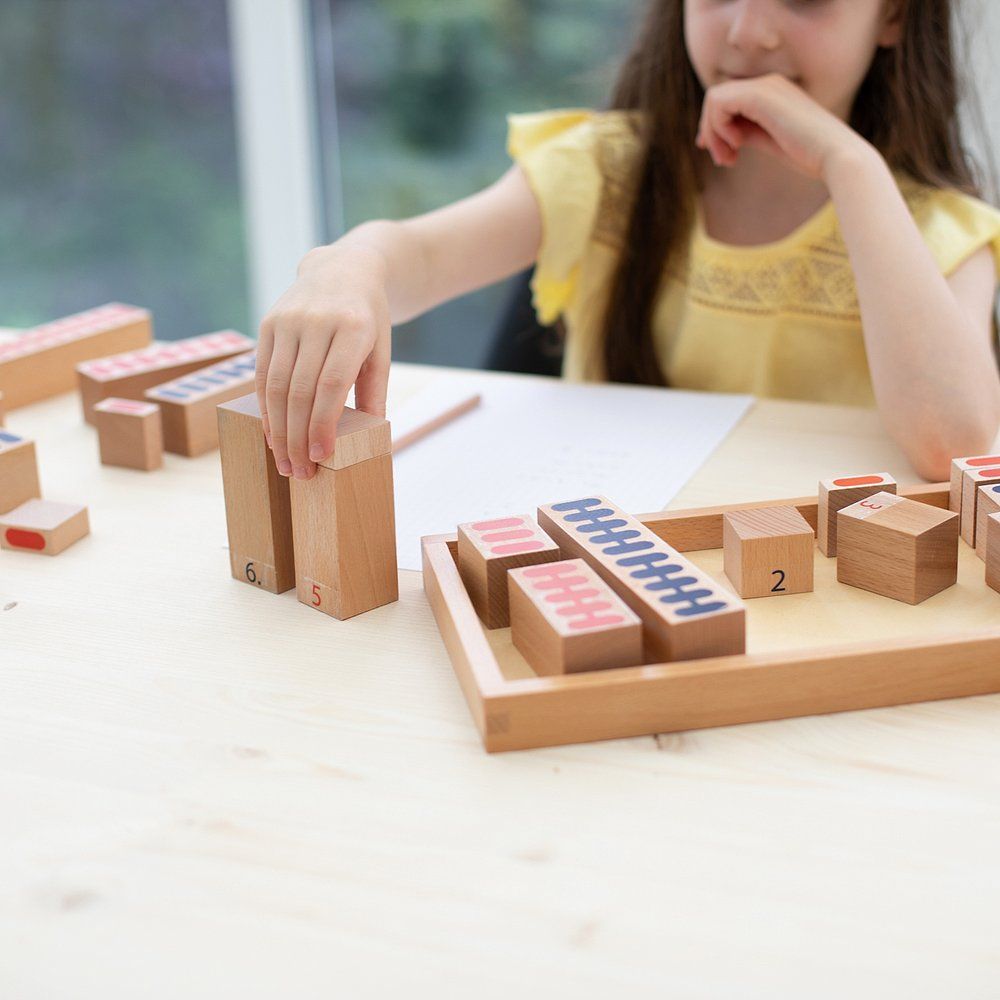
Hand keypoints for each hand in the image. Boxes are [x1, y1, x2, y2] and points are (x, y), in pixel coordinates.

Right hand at [255, 244, 390, 480]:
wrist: (343, 269)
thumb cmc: (368, 319)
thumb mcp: (381, 350)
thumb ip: (374, 392)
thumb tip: (373, 438)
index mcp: (352, 328)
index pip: (331, 385)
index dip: (323, 424)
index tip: (322, 456)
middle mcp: (316, 322)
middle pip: (300, 390)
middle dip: (298, 436)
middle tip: (301, 472)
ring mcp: (288, 321)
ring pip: (276, 386)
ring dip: (278, 430)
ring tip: (286, 462)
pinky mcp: (268, 324)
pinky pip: (262, 374)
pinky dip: (265, 409)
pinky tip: (272, 435)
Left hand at [695, 73, 870, 180]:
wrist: (834, 155)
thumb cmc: (808, 154)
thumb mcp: (769, 141)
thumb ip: (746, 132)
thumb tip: (718, 135)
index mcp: (773, 92)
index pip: (729, 101)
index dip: (714, 128)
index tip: (721, 156)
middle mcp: (768, 83)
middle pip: (717, 98)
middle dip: (711, 132)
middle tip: (723, 161)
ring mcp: (765, 86)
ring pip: (714, 99)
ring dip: (713, 133)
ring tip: (728, 158)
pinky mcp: (760, 95)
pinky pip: (718, 103)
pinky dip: (718, 128)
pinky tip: (737, 145)